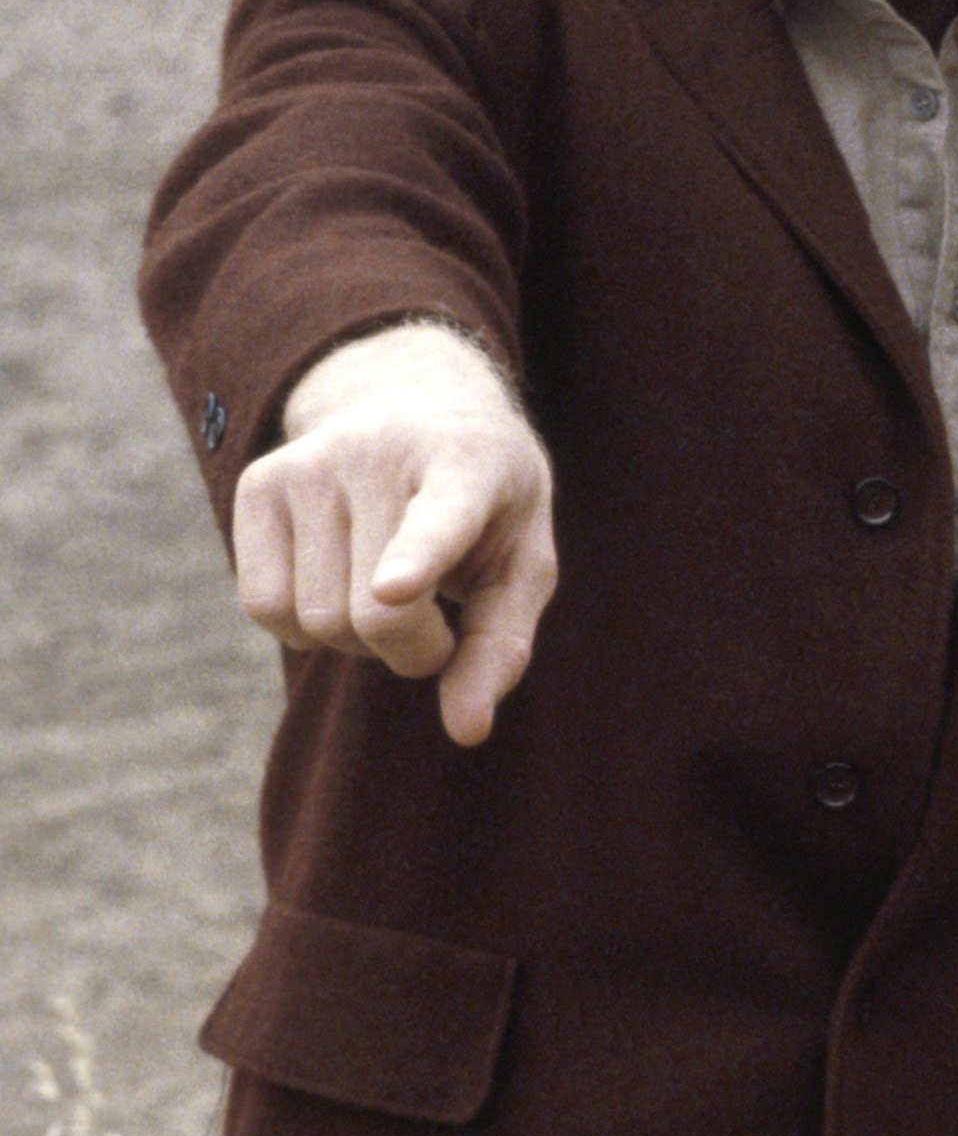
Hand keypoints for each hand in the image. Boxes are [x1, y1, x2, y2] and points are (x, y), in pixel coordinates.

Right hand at [231, 322, 556, 746]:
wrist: (419, 403)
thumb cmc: (486, 507)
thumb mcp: (519, 565)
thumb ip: (502, 646)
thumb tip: (466, 732)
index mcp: (468, 465)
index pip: (438, 520)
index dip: (415, 559)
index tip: (394, 588)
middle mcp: (380, 452)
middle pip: (373, 617)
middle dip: (411, 650)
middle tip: (436, 617)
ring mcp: (310, 462)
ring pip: (314, 621)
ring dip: (357, 640)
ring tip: (389, 590)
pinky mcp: (259, 482)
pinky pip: (263, 607)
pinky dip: (302, 627)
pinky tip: (337, 584)